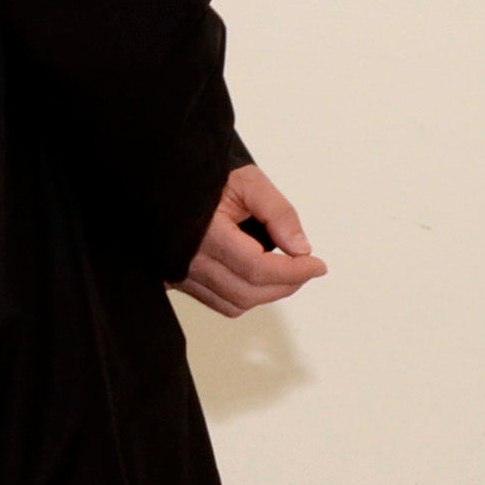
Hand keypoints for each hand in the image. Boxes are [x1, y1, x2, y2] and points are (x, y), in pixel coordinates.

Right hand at [179, 164, 327, 317]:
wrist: (167, 183)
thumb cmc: (203, 180)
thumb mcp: (248, 182)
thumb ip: (278, 213)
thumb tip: (300, 249)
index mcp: (204, 232)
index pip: (256, 267)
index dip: (293, 272)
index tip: (316, 266)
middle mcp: (188, 260)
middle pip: (248, 292)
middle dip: (286, 284)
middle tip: (307, 269)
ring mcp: (180, 274)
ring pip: (235, 304)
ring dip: (267, 293)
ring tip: (285, 273)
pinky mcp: (179, 281)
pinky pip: (220, 303)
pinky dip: (246, 296)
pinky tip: (257, 277)